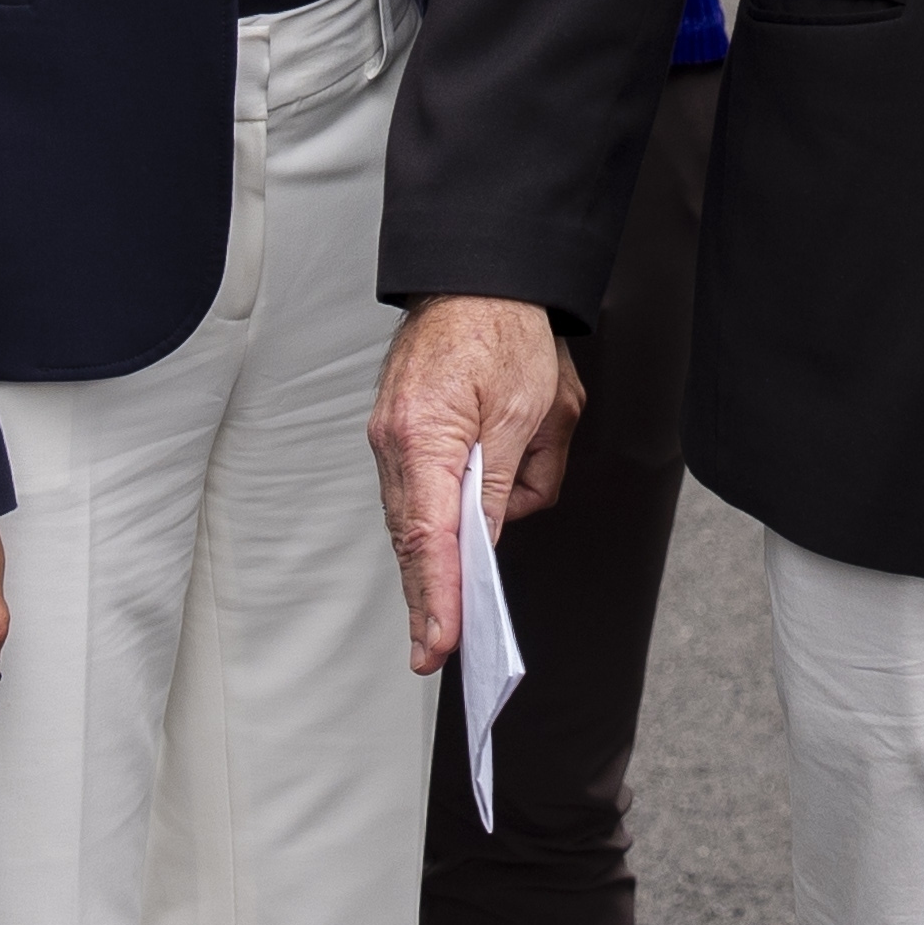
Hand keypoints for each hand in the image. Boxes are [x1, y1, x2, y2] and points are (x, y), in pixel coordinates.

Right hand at [372, 297, 583, 673]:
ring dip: (440, 553)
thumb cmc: (508, 330)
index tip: (438, 643)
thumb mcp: (533, 411)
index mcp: (427, 433)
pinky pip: (415, 492)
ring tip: (459, 598)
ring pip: (413, 516)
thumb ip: (509, 482)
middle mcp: (394, 439)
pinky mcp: (398, 431)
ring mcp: (389, 435)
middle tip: (435, 651)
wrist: (479, 273)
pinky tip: (459, 537)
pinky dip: (435, 519)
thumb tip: (491, 536)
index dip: (435, 597)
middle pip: (411, 536)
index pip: (430, 535)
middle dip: (428, 595)